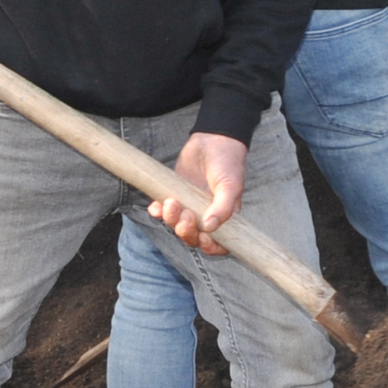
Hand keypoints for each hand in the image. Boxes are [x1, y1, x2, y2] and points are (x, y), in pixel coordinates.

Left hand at [150, 132, 249, 253]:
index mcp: (223, 217)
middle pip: (193, 237)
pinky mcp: (173, 195)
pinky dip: (157, 212)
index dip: (210, 247)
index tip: (204, 237)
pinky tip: (156, 206)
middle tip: (186, 215)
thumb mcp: (231, 185)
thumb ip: (224, 208)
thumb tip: (210, 228)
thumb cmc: (227, 163)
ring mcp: (188, 207)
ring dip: (171, 220)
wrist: (211, 139)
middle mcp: (205, 216)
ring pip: (176, 226)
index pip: (218, 244)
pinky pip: (161, 212)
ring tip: (172, 202)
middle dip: (186, 231)